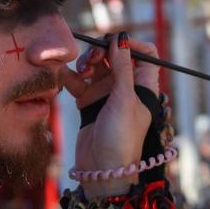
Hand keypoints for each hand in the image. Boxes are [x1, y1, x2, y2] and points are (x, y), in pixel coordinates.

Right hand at [61, 32, 161, 197]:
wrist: (102, 170)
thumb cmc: (122, 138)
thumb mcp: (124, 100)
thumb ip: (122, 68)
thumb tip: (121, 38)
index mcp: (143, 85)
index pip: (145, 54)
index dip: (131, 44)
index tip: (114, 42)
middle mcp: (126, 87)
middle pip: (115, 56)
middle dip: (101, 51)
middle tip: (91, 58)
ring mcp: (106, 94)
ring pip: (96, 66)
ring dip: (86, 62)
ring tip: (80, 70)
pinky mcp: (89, 103)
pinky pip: (79, 81)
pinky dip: (71, 76)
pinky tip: (63, 75)